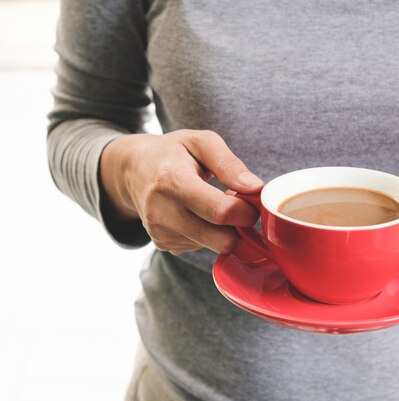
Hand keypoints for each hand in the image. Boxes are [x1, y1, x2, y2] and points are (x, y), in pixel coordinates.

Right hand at [100, 129, 263, 254]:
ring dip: (224, 229)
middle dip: (240, 227)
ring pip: (215, 246)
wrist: (132, 169)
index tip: (253, 201)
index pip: (220, 212)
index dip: (247, 211)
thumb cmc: (172, 152)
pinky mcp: (164, 245)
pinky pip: (203, 248)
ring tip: (213, 204)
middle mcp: (162, 213)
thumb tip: (255, 188)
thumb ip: (230, 164)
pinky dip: (210, 233)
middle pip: (221, 241)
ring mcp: (161, 234)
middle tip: (239, 206)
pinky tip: (200, 214)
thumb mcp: (201, 142)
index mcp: (172, 182)